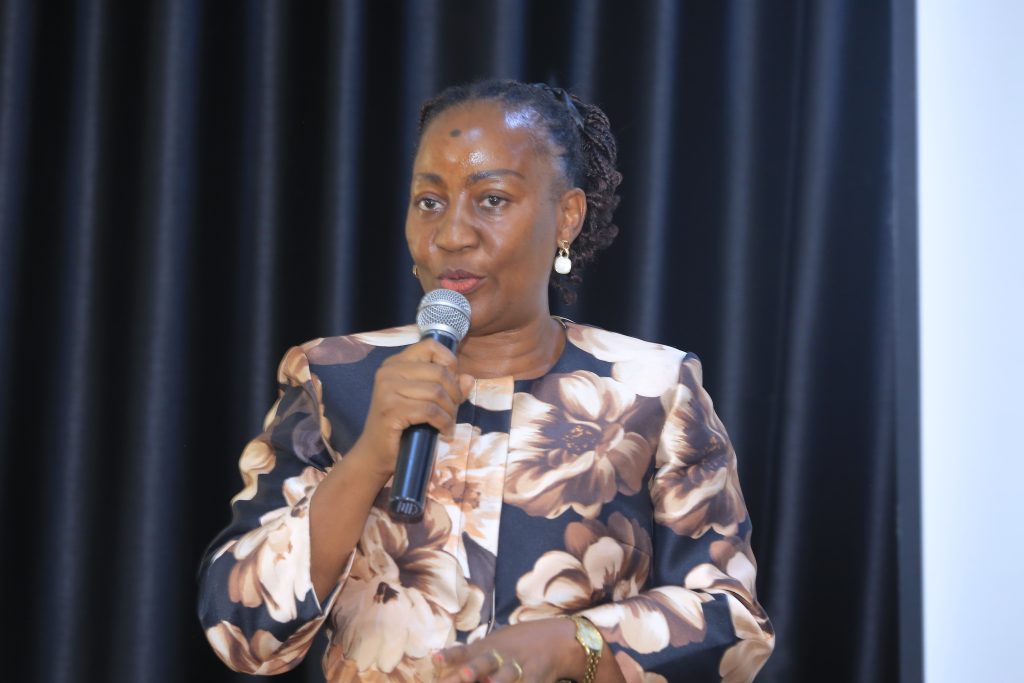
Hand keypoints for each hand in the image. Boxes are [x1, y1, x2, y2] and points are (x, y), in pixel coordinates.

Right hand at [349, 338, 473, 483]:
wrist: (375, 454)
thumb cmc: (402, 426)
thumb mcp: (425, 401)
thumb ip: (447, 387)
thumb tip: (469, 378)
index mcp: (396, 363)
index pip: (430, 346)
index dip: (450, 362)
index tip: (453, 384)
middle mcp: (389, 371)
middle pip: (439, 372)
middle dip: (454, 394)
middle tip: (453, 411)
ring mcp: (387, 389)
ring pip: (436, 392)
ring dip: (450, 411)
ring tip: (448, 423)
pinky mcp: (391, 409)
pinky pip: (430, 411)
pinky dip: (443, 422)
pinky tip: (444, 432)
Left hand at [434, 619, 575, 682]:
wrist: (555, 639)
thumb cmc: (515, 644)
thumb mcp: (493, 644)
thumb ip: (470, 657)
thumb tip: (439, 665)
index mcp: (486, 647)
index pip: (464, 652)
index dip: (450, 656)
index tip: (435, 659)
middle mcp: (501, 655)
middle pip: (483, 662)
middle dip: (472, 670)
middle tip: (463, 675)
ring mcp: (520, 666)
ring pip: (507, 674)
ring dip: (499, 681)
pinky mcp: (536, 676)